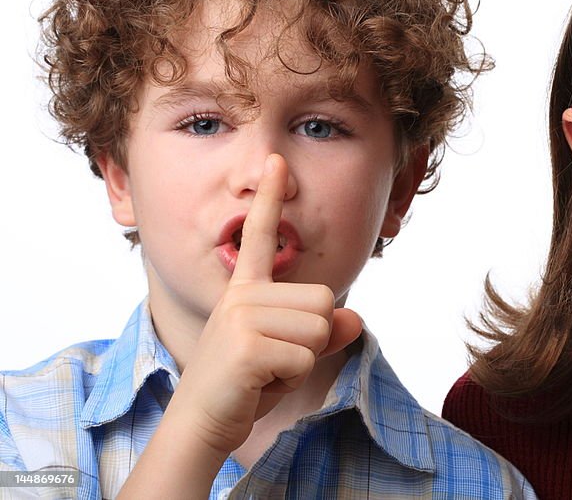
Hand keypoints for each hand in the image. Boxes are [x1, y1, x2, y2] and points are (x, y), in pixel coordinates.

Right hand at [166, 153, 362, 455]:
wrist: (203, 424)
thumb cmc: (248, 385)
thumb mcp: (292, 353)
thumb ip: (324, 333)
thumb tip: (355, 319)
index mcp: (247, 289)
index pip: (261, 235)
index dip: (270, 196)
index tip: (277, 160)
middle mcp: (242, 294)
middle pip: (324, 301)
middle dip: (313, 338)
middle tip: (274, 358)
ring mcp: (240, 317)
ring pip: (319, 328)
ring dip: (302, 360)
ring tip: (266, 370)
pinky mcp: (244, 345)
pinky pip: (304, 356)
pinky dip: (291, 377)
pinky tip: (259, 383)